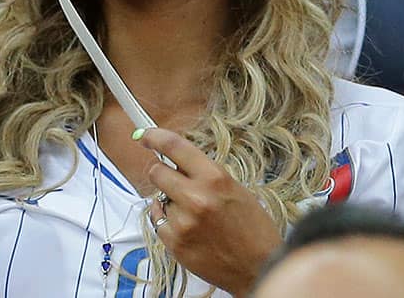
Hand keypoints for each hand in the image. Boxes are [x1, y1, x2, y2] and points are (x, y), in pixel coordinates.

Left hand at [136, 128, 281, 297]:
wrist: (258, 268)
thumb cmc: (253, 230)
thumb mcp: (236, 189)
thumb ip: (205, 174)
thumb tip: (177, 161)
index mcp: (215, 178)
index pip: (174, 146)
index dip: (154, 137)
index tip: (145, 136)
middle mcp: (196, 198)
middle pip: (156, 172)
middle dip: (162, 173)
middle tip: (173, 180)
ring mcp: (183, 222)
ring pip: (159, 199)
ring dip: (171, 202)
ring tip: (195, 216)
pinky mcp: (175, 243)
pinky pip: (158, 221)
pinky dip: (168, 222)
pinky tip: (188, 228)